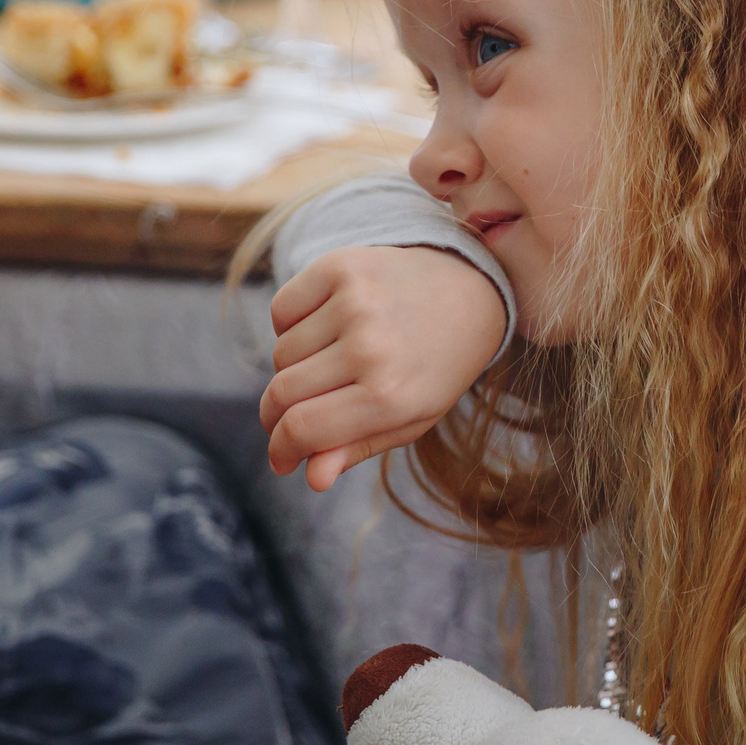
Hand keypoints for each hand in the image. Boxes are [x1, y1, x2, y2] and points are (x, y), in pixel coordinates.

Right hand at [259, 247, 504, 492]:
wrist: (469, 289)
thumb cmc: (437, 365)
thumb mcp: (411, 419)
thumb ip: (357, 447)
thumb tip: (311, 478)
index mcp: (391, 396)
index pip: (301, 429)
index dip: (280, 450)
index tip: (281, 458)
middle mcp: (371, 348)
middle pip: (282, 393)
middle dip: (277, 414)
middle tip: (290, 418)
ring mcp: (354, 302)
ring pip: (280, 353)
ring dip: (292, 367)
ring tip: (329, 363)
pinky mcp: (341, 266)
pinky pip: (281, 310)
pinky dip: (290, 326)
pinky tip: (323, 328)